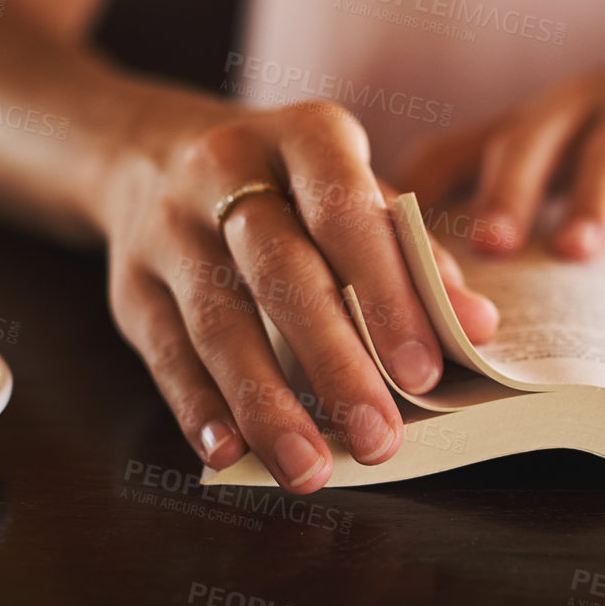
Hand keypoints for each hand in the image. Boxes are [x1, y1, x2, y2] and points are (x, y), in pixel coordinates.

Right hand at [103, 99, 499, 491]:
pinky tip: (230, 452)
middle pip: (280, 271)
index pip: (345, 212)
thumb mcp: (350, 190)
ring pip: (217, 320)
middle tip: (378, 439)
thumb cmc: (287, 186)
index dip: (386, 293)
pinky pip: (165, 351)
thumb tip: (475, 326)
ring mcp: (167, 227)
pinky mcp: (129, 282)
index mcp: (303, 136)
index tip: (424, 374)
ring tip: (310, 469)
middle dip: (333, 361)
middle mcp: (225, 171)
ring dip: (266, 402)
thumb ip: (411, 253)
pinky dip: (198, 406)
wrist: (150, 153)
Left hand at [404, 29, 604, 262]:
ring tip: (576, 248)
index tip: (389, 243)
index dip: (428, 193)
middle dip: (502, 188)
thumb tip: (381, 226)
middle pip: (531, 139)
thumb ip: (471, 168)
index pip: (466, 150)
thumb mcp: (547, 140)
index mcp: (534, 121)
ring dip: (596, 199)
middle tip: (479, 241)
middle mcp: (584, 107)